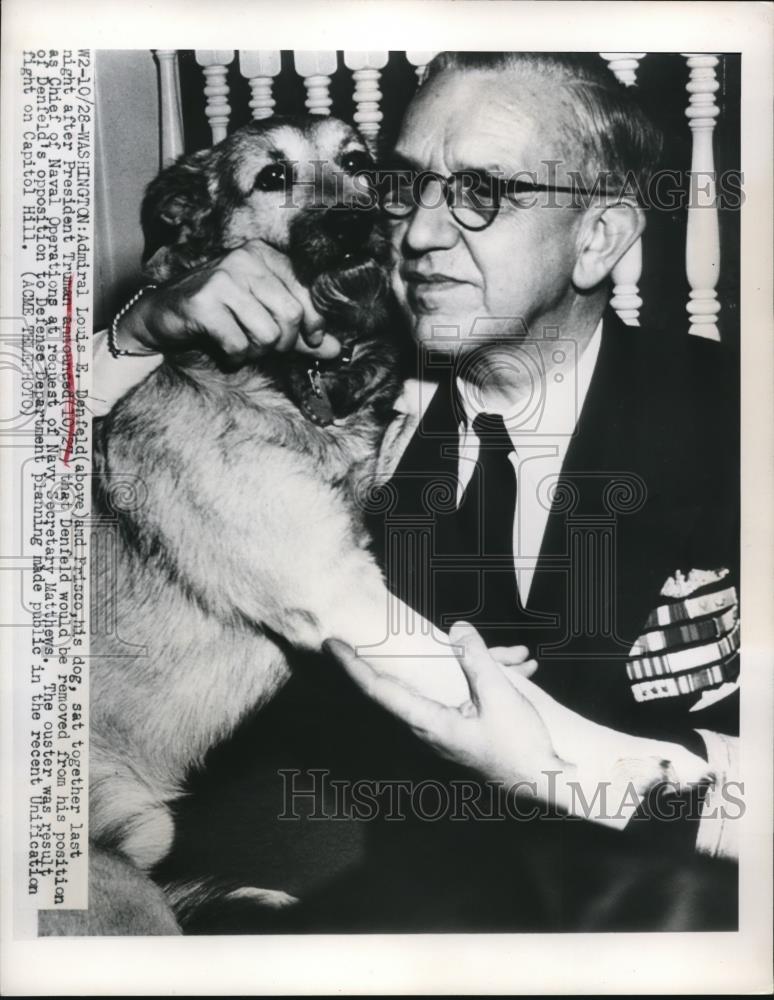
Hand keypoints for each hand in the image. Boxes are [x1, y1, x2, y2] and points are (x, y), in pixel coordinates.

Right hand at [115, 239, 341, 363]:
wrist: (163, 316)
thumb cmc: (220, 316)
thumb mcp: (265, 319)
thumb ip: (302, 333)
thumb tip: (338, 350)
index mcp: (265, 256)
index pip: (308, 294)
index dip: (315, 325)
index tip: (312, 340)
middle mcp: (245, 259)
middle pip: (291, 316)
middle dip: (283, 344)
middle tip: (266, 347)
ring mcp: (223, 278)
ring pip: (267, 334)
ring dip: (257, 351)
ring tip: (241, 345)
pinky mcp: (203, 302)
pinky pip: (239, 344)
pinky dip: (235, 356)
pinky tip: (223, 348)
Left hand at [325, 622, 568, 794]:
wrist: (552, 783)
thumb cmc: (522, 747)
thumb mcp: (501, 696)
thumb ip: (477, 659)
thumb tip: (458, 628)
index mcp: (430, 724)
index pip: (379, 690)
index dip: (353, 665)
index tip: (331, 644)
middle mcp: (431, 730)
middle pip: (402, 686)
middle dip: (399, 656)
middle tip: (373, 632)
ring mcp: (448, 733)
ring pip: (441, 687)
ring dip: (466, 664)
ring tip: (512, 654)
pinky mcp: (466, 733)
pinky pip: (463, 697)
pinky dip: (484, 678)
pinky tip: (520, 669)